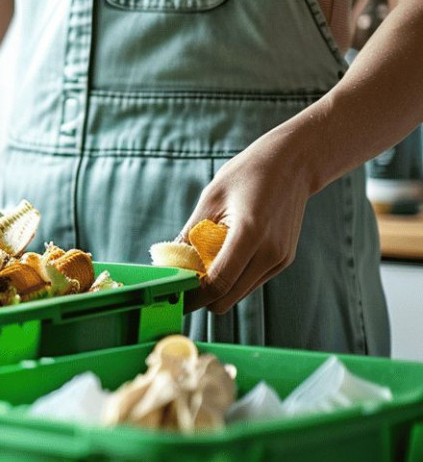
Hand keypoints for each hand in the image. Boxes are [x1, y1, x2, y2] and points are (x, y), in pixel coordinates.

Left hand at [183, 144, 312, 313]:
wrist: (293, 164)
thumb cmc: (248, 175)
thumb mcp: (211, 199)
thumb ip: (190, 235)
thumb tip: (169, 262)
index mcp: (250, 234)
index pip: (218, 282)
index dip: (192, 296)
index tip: (173, 297)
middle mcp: (270, 253)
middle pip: (227, 297)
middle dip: (202, 297)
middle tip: (181, 285)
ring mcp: (280, 259)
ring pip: (238, 293)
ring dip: (218, 288)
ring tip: (201, 264)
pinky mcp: (283, 261)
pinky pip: (250, 282)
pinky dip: (233, 278)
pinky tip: (223, 257)